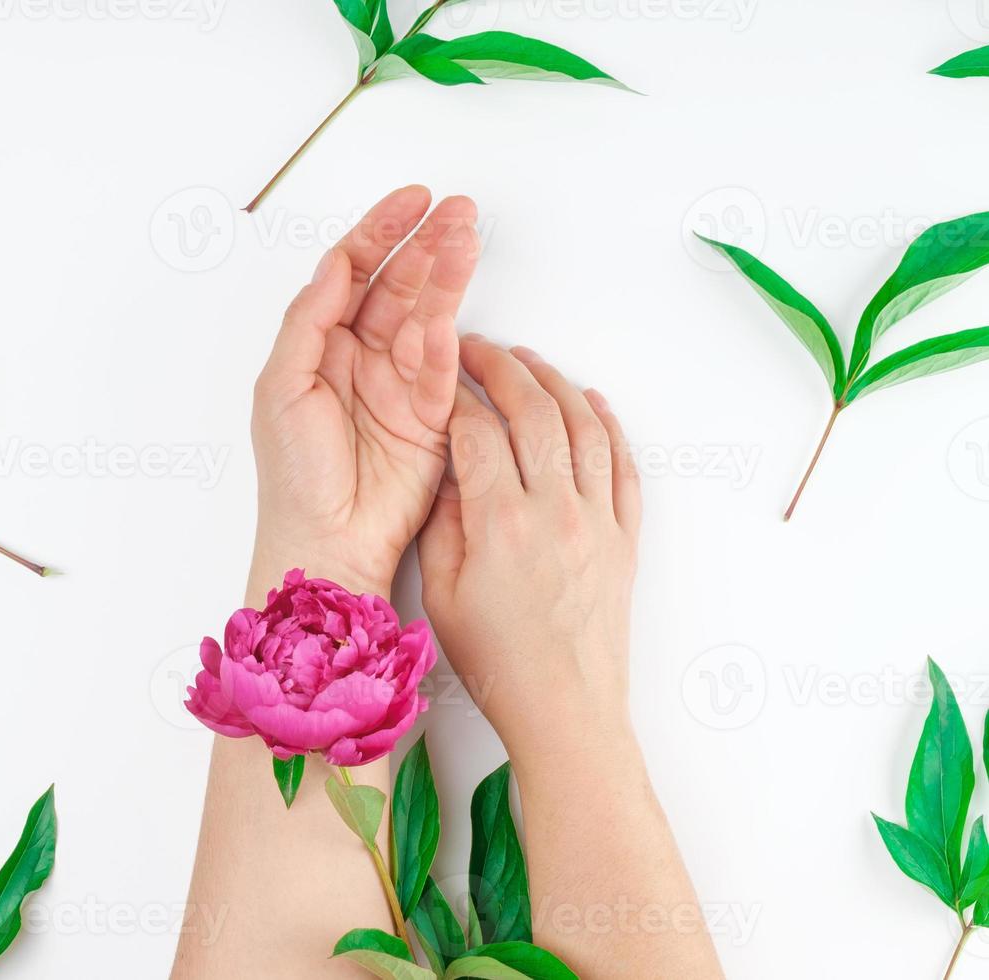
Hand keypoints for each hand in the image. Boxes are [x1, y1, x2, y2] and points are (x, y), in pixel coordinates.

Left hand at [250, 186, 479, 600]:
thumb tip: (335, 262)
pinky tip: (452, 309)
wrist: (325, 541)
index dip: (381, 233)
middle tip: (458, 210)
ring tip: (468, 237)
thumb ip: (308, 319)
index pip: (355, 273)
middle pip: (399, 286)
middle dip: (427, 244)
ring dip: (447, 276)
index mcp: (321, 346)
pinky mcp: (431, 417)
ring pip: (427, 316)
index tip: (412, 202)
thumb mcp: (281, 386)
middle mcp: (363, 358)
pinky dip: (447, 340)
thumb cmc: (293, 475)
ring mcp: (399, 386)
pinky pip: (442, 369)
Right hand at [417, 337, 641, 770]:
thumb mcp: (441, 593)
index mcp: (500, 523)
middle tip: (479, 347)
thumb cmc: (496, 663)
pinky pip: (623, 465)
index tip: (441, 377)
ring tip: (529, 360)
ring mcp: (598, 521)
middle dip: (502, 367)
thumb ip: (442, 523)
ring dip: (555, 382)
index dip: (454, 396)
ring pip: (583, 425)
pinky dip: (609, 424)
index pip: (475, 431)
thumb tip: (451, 469)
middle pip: (533, 410)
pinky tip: (592, 401)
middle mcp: (556, 510)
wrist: (565, 711)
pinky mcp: (625, 539)